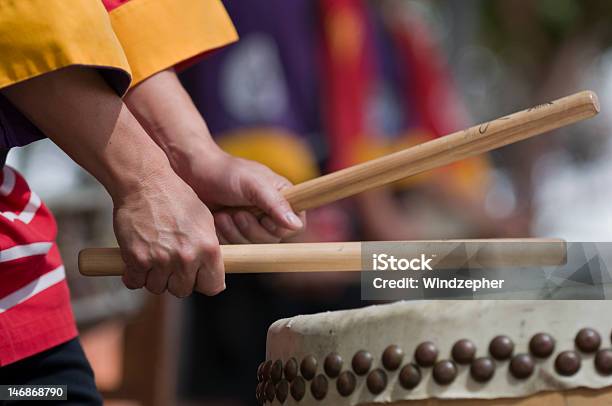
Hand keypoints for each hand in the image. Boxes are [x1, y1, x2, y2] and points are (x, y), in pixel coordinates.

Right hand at [113, 168, 223, 296]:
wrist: (145, 183)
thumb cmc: (175, 197)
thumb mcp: (204, 220)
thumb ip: (208, 248)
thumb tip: (213, 270)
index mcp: (208, 249)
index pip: (212, 287)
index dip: (204, 282)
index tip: (197, 277)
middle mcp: (186, 258)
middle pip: (183, 290)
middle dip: (177, 280)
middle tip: (171, 261)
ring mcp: (161, 260)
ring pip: (158, 288)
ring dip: (155, 277)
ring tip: (155, 255)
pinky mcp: (136, 259)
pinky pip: (135, 282)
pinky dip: (135, 274)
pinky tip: (138, 259)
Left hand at [122, 70, 304, 243]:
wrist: (191, 173)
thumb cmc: (224, 172)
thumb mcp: (253, 184)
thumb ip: (276, 203)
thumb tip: (296, 225)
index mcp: (283, 198)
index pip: (296, 226)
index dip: (278, 226)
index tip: (261, 216)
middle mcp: (271, 213)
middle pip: (273, 240)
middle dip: (251, 229)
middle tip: (236, 213)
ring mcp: (253, 225)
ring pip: (254, 246)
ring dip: (235, 232)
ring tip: (223, 214)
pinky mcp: (235, 234)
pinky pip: (236, 248)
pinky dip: (225, 236)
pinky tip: (217, 221)